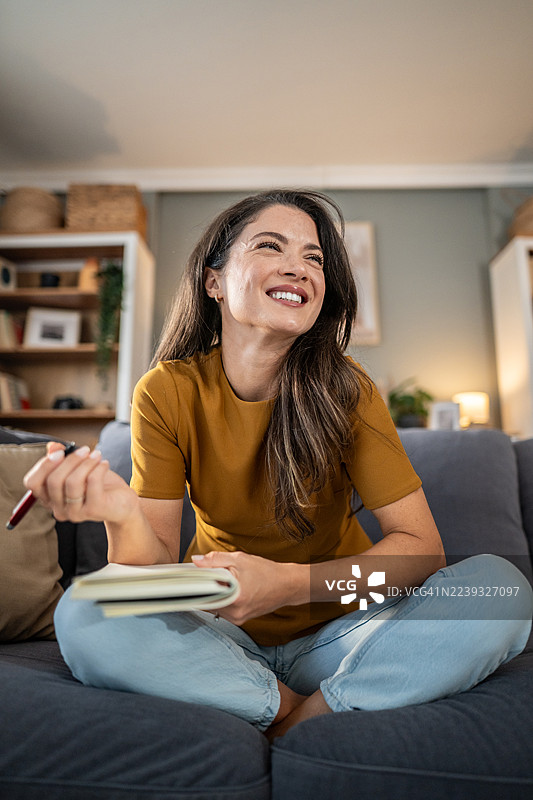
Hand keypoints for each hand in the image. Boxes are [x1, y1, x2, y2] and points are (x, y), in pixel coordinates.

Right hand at [23, 442, 139, 524]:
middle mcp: (58, 509)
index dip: (44, 465)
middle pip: (53, 480)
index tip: (60, 452)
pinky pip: (92, 483)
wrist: (122, 503)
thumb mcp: (78, 469)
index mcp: (49, 498)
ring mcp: (75, 513)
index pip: (32, 482)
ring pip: (72, 482)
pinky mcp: (94, 510)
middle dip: (70, 460)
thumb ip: (62, 458)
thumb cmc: (97, 485)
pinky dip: (99, 468)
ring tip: (97, 455)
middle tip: (85, 450)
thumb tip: (53, 447)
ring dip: (86, 463)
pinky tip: (105, 463)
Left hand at [191, 550, 303, 624]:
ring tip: (222, 581)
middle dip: (204, 587)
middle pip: (206, 600)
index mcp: (233, 597)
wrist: (286, 585)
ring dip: (213, 593)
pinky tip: (229, 589)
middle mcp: (234, 612)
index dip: (194, 583)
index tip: (191, 575)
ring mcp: (237, 619)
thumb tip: (195, 561)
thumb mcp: (239, 559)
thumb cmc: (265, 571)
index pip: (202, 593)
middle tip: (208, 574)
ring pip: (213, 605)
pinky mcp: (239, 620)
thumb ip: (215, 560)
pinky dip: (221, 599)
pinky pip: (222, 609)